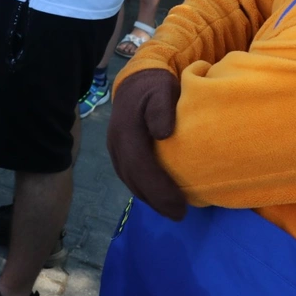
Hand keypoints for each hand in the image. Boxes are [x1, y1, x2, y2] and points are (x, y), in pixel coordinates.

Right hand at [106, 69, 187, 219]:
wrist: (136, 81)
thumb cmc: (155, 87)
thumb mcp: (162, 89)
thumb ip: (162, 108)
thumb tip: (163, 133)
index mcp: (127, 130)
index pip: (140, 166)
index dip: (159, 189)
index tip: (180, 205)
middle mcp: (116, 143)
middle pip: (134, 179)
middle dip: (156, 201)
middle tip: (180, 215)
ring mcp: (115, 149)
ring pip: (129, 181)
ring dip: (150, 199)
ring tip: (172, 211)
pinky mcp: (119, 153)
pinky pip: (129, 176)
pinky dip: (144, 190)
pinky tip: (159, 197)